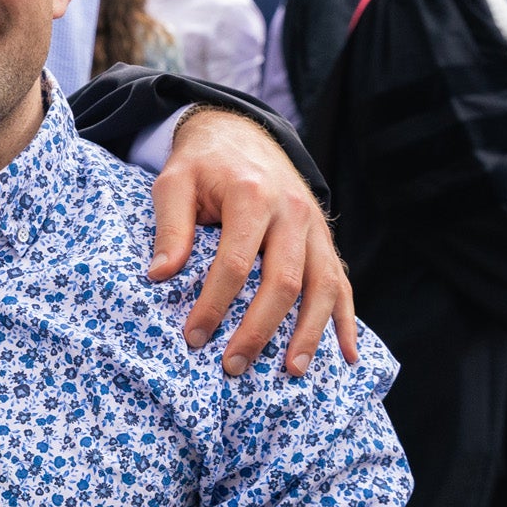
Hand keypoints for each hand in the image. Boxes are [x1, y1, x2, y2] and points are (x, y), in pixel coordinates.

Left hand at [149, 108, 356, 376]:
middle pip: (284, 282)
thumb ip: (169, 227)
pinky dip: (346, 321)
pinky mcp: (325, 240)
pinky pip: (342, 283)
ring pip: (322, 287)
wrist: (242, 133)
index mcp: (253, 195)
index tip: (194, 337)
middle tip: (233, 366)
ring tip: (291, 372)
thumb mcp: (174, 182)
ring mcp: (315, 227)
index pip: (235, 263)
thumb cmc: (202, 164)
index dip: (214, 304)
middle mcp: (293, 212)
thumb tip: (159, 276)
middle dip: (259, 330)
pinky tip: (347, 355)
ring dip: (308, 334)